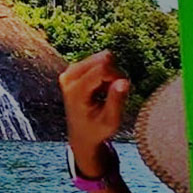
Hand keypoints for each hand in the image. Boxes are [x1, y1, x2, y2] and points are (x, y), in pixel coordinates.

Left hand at [59, 50, 130, 177]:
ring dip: (109, 72)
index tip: (124, 89)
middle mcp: (68, 78)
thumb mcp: (111, 120)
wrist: (81, 134)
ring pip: (98, 58)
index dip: (118, 76)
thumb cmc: (97, 129)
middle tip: (116, 90)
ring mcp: (67, 73)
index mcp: (75, 91)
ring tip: (107, 91)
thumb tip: (124, 81)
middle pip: (100, 60)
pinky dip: (103, 72)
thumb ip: (116, 100)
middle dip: (114, 72)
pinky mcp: (71, 71)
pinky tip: (101, 88)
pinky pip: (94, 61)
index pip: (101, 69)